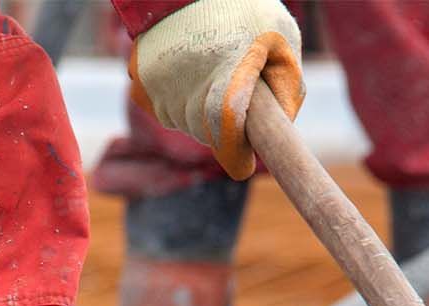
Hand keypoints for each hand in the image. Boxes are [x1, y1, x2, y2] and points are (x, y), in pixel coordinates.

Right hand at [130, 0, 303, 179]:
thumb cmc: (240, 8)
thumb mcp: (280, 35)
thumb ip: (287, 83)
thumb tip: (281, 126)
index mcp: (225, 73)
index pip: (226, 132)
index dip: (236, 156)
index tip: (245, 168)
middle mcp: (187, 85)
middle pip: (208, 132)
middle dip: (225, 126)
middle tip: (236, 96)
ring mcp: (160, 87)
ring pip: (186, 124)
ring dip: (202, 114)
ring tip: (213, 75)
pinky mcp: (142, 85)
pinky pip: (167, 111)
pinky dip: (181, 103)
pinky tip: (191, 75)